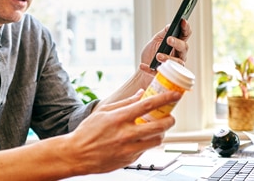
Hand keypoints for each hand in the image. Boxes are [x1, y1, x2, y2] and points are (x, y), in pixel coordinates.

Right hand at [65, 90, 180, 173]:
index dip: (165, 99)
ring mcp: (129, 148)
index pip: (148, 105)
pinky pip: (146, 150)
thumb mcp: (103, 111)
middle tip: (170, 116)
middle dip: (170, 119)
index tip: (175, 95)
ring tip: (158, 128)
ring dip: (162, 133)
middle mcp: (126, 133)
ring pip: (157, 140)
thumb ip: (124, 102)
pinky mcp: (129, 159)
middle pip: (159, 126)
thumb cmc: (88, 132)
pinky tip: (142, 138)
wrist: (78, 154)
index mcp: (119, 118)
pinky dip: (148, 142)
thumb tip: (140, 94)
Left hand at [140, 19, 191, 73]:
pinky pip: (161, 73)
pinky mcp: (165, 76)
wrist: (142, 67)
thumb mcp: (156, 40)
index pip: (185, 34)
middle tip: (169, 39)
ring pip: (177, 62)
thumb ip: (164, 33)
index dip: (186, 27)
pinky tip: (142, 65)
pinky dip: (150, 69)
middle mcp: (178, 55)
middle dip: (177, 43)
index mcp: (177, 44)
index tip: (182, 21)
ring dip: (168, 58)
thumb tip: (170, 25)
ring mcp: (174, 66)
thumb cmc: (151, 52)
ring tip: (158, 56)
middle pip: (184, 48)